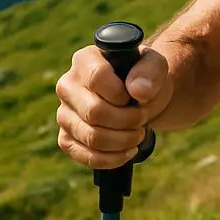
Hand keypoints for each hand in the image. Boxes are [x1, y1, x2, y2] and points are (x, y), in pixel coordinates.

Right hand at [53, 43, 169, 168]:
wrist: (141, 99)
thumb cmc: (145, 78)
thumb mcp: (156, 66)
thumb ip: (150, 72)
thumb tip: (138, 91)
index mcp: (85, 60)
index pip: (97, 78)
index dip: (122, 94)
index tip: (136, 97)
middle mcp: (67, 85)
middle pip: (94, 112)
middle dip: (127, 121)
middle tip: (142, 118)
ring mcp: (64, 113)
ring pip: (91, 137)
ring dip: (123, 141)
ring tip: (137, 134)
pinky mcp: (67, 138)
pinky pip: (83, 155)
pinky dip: (111, 158)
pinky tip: (127, 151)